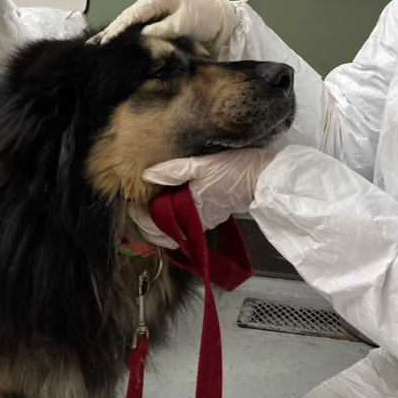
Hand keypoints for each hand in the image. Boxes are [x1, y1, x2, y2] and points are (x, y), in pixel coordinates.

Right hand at [92, 0, 236, 52]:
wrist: (221, 19)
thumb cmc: (204, 18)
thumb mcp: (182, 24)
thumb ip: (160, 30)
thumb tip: (139, 37)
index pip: (132, 15)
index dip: (117, 30)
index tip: (104, 43)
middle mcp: (153, 1)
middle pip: (126, 17)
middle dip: (109, 31)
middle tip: (91, 46)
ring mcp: (155, 9)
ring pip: (130, 22)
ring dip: (115, 34)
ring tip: (97, 46)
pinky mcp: (159, 19)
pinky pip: (138, 26)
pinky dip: (126, 34)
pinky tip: (115, 44)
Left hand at [127, 149, 275, 246]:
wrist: (265, 178)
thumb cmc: (237, 170)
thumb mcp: (202, 164)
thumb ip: (173, 170)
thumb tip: (148, 175)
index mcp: (190, 208)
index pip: (157, 224)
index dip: (140, 218)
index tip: (131, 206)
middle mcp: (196, 220)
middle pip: (164, 234)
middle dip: (147, 227)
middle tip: (135, 210)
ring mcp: (205, 220)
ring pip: (175, 231)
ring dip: (159, 225)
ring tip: (147, 209)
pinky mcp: (212, 216)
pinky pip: (186, 226)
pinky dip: (173, 222)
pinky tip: (169, 208)